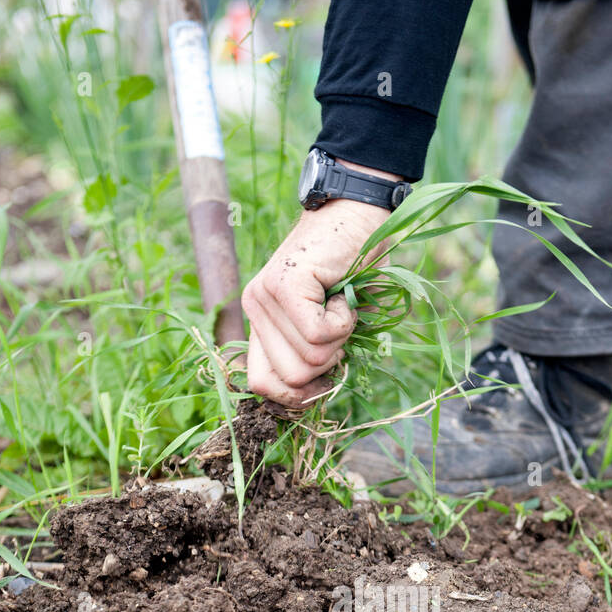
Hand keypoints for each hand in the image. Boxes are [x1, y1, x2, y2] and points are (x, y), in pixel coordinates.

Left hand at [242, 165, 396, 407]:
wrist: (357, 212)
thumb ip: (309, 354)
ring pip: (309, 358)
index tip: (323, 381)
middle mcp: (254, 308)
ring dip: (339, 337)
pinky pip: (320, 334)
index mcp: (260, 321)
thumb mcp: (326, 321)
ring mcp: (265, 295)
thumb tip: (307, 399)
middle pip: (291, 378)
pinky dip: (345, 320)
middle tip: (336, 325)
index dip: (295, 396)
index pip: (260, 384)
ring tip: (339, 302)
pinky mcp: (284, 284)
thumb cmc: (351, 268)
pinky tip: (342, 293)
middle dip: (326, 363)